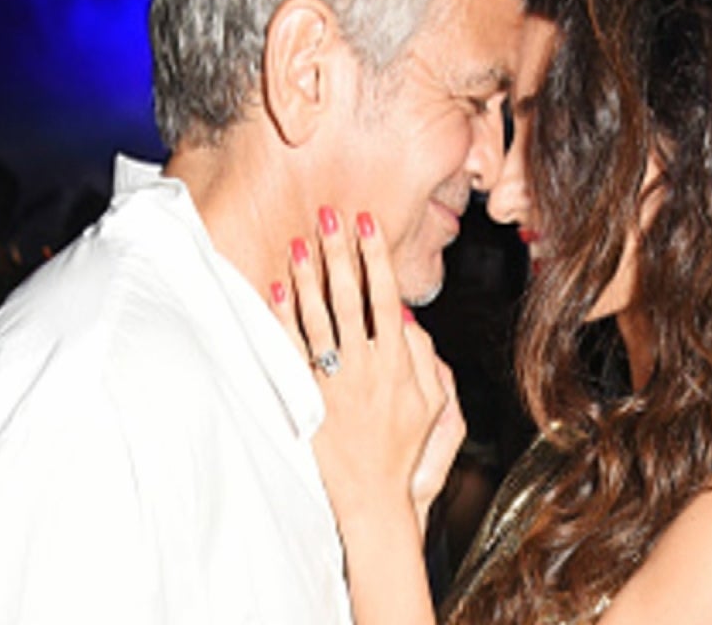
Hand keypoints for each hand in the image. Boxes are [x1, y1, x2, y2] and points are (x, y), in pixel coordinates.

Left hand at [270, 207, 454, 529]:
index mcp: (398, 364)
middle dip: (339, 252)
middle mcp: (364, 368)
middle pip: (349, 297)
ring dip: (308, 275)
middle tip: (329, 214)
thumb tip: (405, 315)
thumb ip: (425, 357)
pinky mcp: (308, 398)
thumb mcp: (434, 404)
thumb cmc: (405, 450)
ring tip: (299, 242)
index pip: (384, 296)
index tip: (367, 223)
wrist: (373, 498)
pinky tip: (276, 288)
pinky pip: (291, 349)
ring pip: (317, 317)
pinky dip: (283, 317)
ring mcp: (333, 383)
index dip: (376, 256)